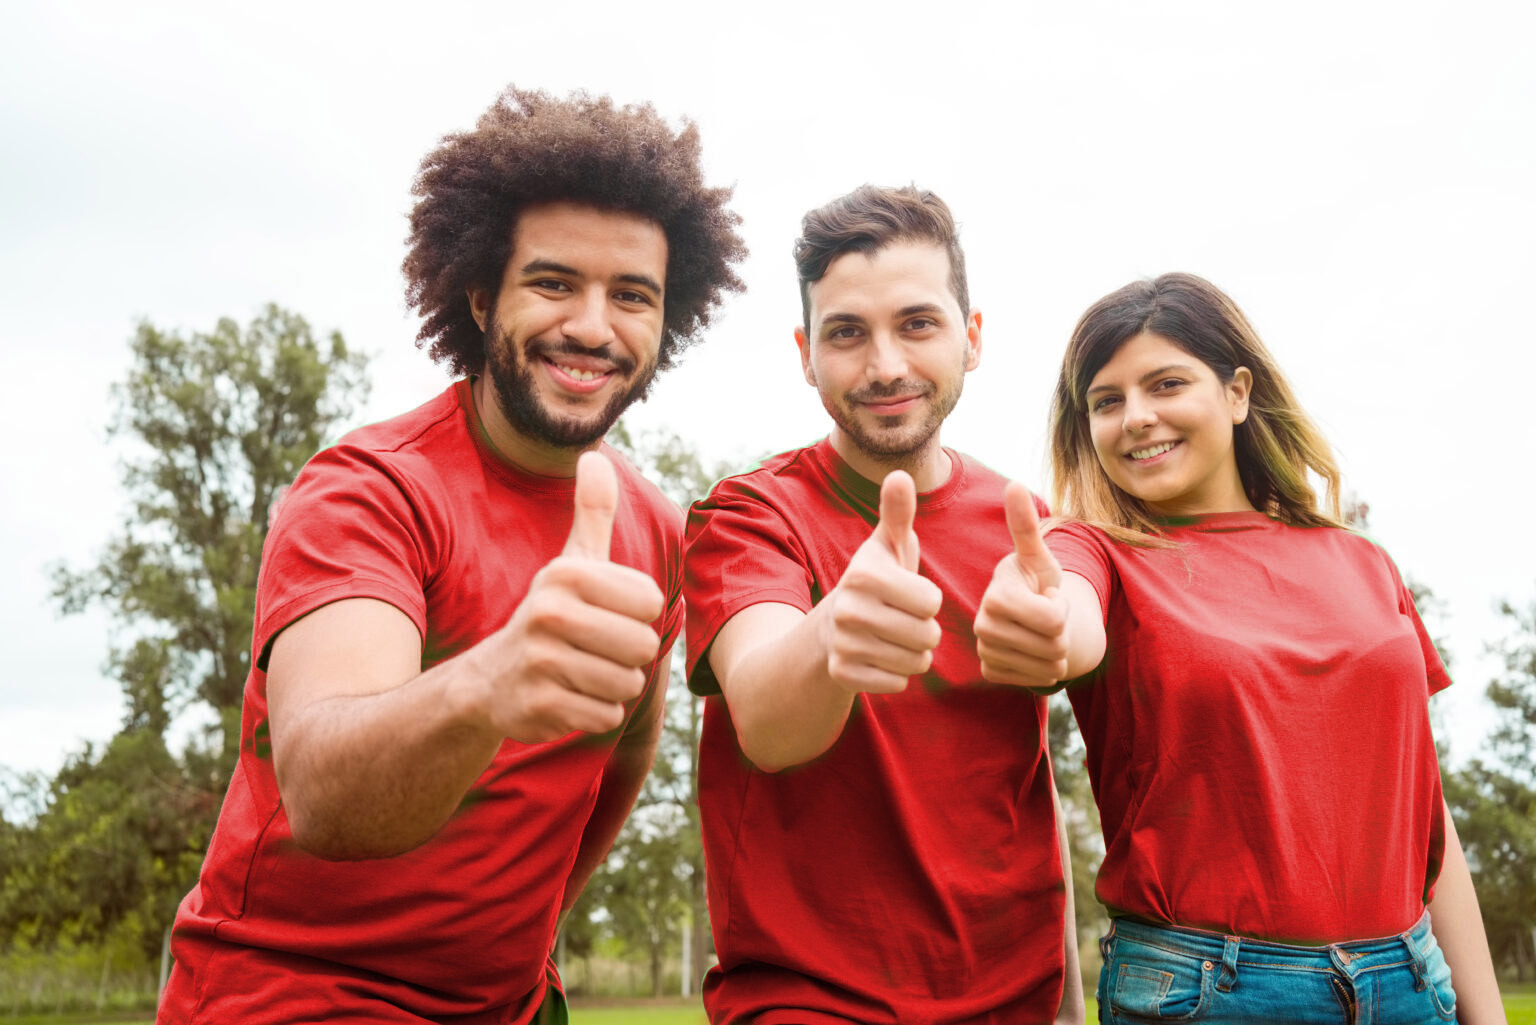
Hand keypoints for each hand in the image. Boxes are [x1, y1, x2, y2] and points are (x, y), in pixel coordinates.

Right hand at [475, 451, 665, 741]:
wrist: (490, 680)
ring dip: (612, 685)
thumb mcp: (571, 562)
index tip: (604, 614)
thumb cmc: (551, 614)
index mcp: (566, 574)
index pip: (652, 603)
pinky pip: (605, 716)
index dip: (636, 615)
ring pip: (627, 684)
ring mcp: (540, 661)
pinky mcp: (538, 706)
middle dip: (627, 655)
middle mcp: (549, 612)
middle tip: (592, 649)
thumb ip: (591, 512)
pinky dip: (595, 713)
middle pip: (643, 646)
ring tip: (580, 672)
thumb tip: (594, 456)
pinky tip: (567, 697)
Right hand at [818, 471, 943, 695]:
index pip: (931, 601)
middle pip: (927, 635)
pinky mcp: (842, 674)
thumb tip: (899, 475)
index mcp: (864, 574)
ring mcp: (843, 644)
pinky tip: (880, 657)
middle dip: (924, 630)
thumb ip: (897, 514)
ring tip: (893, 637)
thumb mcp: (887, 546)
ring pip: (915, 662)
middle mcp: (849, 610)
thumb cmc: (877, 581)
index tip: (908, 593)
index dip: (927, 599)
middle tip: (903, 619)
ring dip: (913, 654)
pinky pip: (897, 683)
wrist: (832, 625)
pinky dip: (895, 674)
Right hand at [975, 481, 1069, 687]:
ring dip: (1055, 652)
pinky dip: (1044, 669)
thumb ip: (1026, 526)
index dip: (1061, 608)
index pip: (1053, 619)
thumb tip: (1013, 484)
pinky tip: (1032, 652)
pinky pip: (1036, 681)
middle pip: (1054, 645)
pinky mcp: (989, 672)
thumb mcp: (1039, 556)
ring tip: (1039, 633)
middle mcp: (982, 625)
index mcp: (996, 595)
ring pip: (1049, 666)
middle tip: (1044, 617)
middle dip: (1061, 632)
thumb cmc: (1037, 581)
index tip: (1046, 595)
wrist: (1028, 615)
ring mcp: (984, 651)